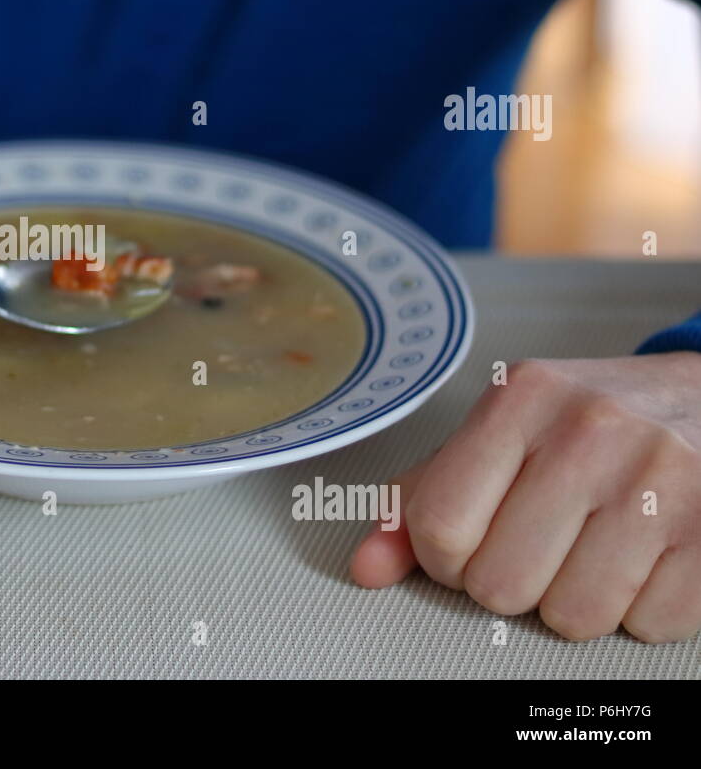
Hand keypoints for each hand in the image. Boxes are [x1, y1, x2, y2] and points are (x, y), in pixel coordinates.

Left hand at [351, 354, 700, 641]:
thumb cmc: (591, 423)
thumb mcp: (501, 434)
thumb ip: (424, 497)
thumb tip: (366, 568)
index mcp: (520, 399)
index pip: (438, 525)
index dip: (442, 559)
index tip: (467, 546)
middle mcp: (590, 431)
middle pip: (498, 584)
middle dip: (510, 583)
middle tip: (540, 546)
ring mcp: (659, 480)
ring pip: (571, 616)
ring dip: (575, 601)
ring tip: (595, 549)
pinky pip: (647, 626)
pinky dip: (641, 609)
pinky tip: (645, 557)